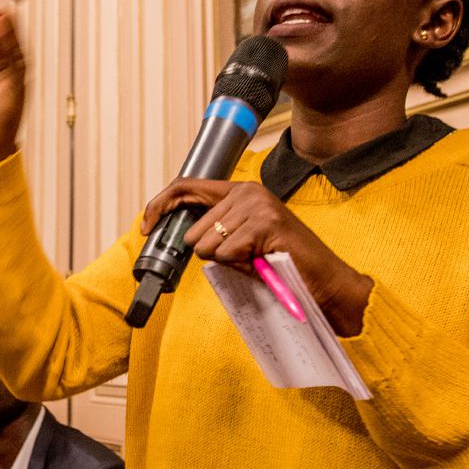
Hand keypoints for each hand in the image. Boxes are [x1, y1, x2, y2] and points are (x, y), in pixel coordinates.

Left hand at [141, 178, 374, 335]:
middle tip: (244, 259)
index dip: (159, 205)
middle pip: (193, 231)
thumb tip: (180, 237)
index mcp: (240, 191)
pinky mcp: (265, 223)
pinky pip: (227, 254)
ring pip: (207, 245)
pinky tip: (263, 262)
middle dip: (211, 254)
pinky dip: (242, 266)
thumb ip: (215, 232)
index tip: (144, 227)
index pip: (186, 187)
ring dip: (229, 262)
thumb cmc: (281, 265)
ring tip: (257, 260)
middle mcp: (247, 192)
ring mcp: (257, 205)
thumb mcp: (242, 243)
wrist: (324, 281)